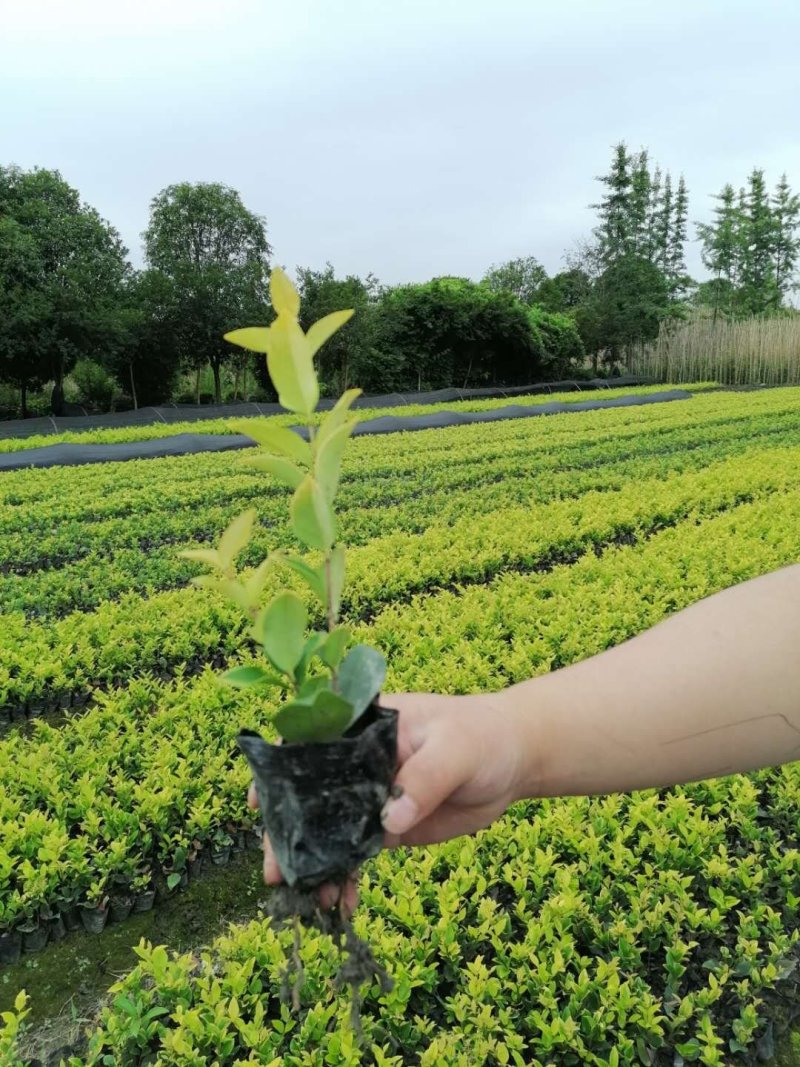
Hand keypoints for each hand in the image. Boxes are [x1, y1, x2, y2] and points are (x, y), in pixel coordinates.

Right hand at [248, 689, 525, 914]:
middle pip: (309, 795)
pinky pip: (355, 853)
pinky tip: (339, 902)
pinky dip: (345, 876)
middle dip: (288, 832)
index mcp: (363, 728)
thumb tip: (391, 821)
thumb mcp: (456, 747)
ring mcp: (368, 797)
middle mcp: (356, 763)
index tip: (260, 801)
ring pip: (328, 830)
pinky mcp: (387, 827)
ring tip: (306, 897)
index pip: (310, 744)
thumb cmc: (481, 736)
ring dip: (313, 862)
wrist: (512, 762)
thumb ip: (424, 778)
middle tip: (274, 870)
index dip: (280, 771)